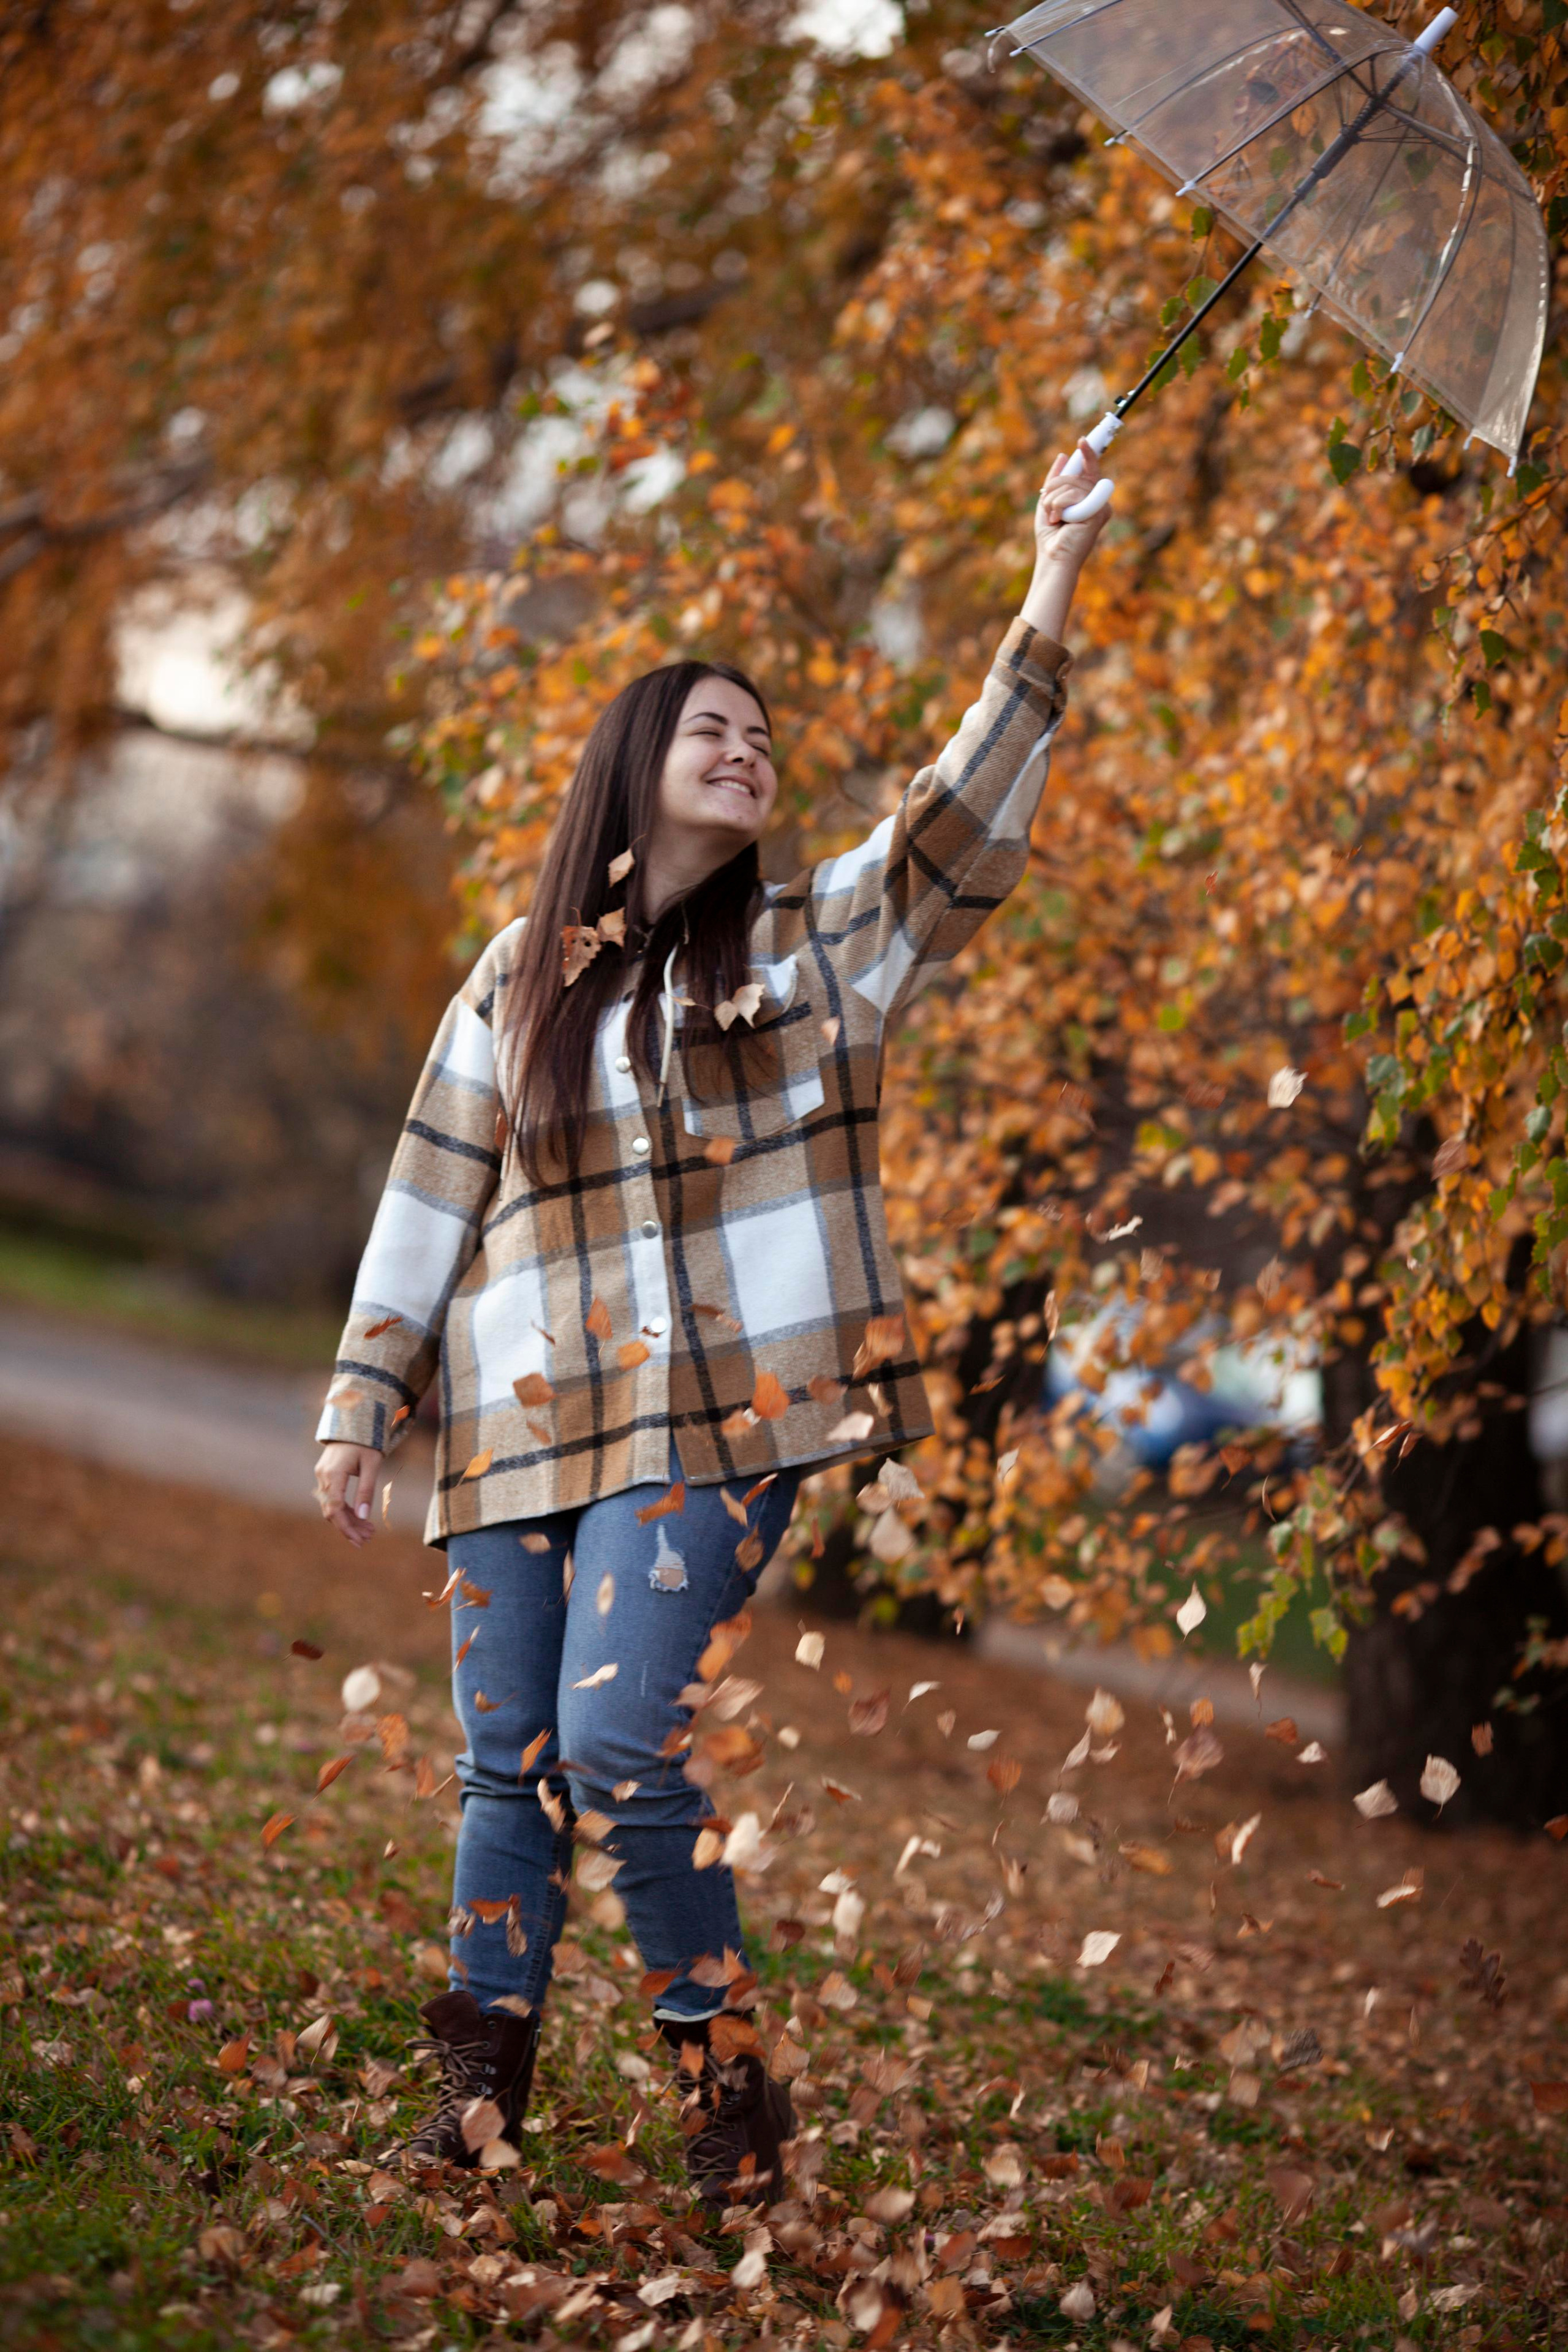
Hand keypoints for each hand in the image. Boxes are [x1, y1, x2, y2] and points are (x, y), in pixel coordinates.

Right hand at [315, 1441, 383, 1545]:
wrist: (353, 1422)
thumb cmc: (366, 1442)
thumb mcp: (372, 1465)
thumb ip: (366, 1490)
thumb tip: (364, 1517)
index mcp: (334, 1473)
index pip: (335, 1508)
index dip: (346, 1527)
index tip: (359, 1540)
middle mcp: (323, 1476)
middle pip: (332, 1511)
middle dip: (349, 1527)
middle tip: (368, 1538)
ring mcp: (322, 1476)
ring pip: (331, 1507)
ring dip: (348, 1520)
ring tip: (368, 1531)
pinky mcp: (326, 1476)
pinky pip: (332, 1498)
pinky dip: (345, 1510)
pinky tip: (360, 1518)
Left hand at [1032, 439, 1110, 575]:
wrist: (1054, 559)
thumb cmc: (1051, 537)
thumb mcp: (1048, 502)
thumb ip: (1055, 480)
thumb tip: (1062, 456)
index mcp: (1089, 499)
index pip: (1089, 471)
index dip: (1087, 454)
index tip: (1081, 440)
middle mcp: (1099, 501)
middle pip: (1075, 475)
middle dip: (1054, 487)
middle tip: (1049, 507)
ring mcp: (1101, 507)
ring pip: (1072, 484)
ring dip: (1053, 500)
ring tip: (1054, 518)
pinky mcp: (1097, 513)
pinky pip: (1073, 495)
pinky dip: (1059, 505)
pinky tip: (1061, 520)